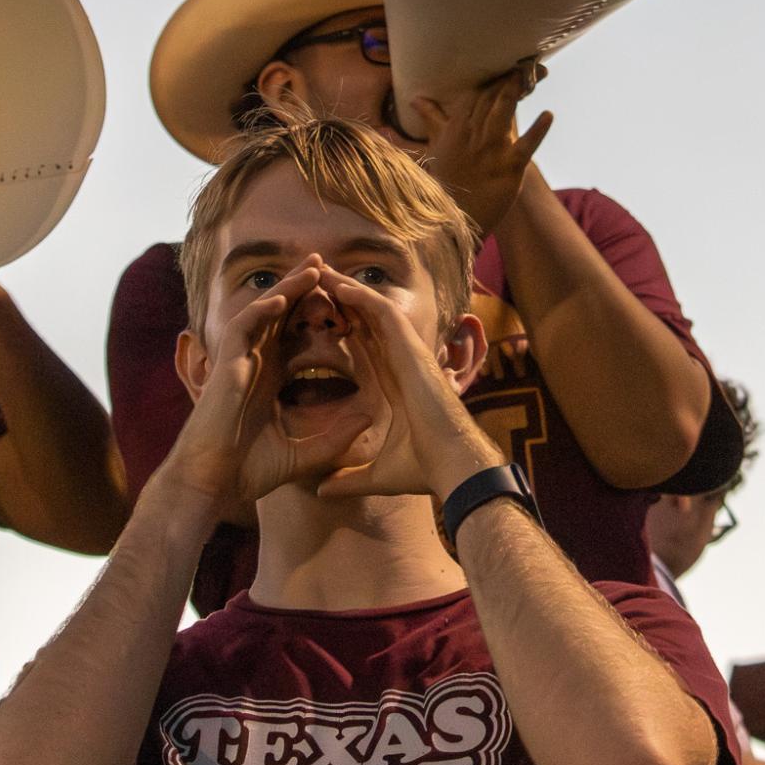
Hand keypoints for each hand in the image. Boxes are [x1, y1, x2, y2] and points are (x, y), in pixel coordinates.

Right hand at [160, 259, 373, 519]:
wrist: (211, 486)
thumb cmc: (247, 472)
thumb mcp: (303, 454)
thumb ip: (335, 437)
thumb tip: (371, 417)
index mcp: (271, 379)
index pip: (297, 336)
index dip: (318, 318)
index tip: (347, 304)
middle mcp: (255, 364)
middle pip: (282, 316)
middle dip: (303, 290)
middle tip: (328, 266)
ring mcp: (238, 362)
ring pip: (264, 313)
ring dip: (287, 288)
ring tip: (312, 267)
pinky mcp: (224, 367)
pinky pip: (241, 329)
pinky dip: (260, 311)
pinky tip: (282, 298)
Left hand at [313, 265, 498, 501]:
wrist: (452, 467)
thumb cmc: (424, 470)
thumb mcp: (375, 475)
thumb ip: (348, 479)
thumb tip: (322, 491)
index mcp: (390, 385)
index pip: (361, 349)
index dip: (340, 331)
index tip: (312, 321)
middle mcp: (398, 364)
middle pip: (364, 323)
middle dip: (340, 303)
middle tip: (311, 284)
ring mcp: (406, 354)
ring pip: (372, 312)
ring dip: (346, 291)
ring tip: (319, 273)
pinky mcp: (412, 349)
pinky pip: (383, 313)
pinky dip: (362, 297)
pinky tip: (338, 285)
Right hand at [413, 69, 552, 237]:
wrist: (452, 218)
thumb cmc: (445, 181)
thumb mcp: (435, 145)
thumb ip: (432, 118)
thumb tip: (416, 98)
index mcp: (456, 127)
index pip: (476, 94)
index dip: (493, 79)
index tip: (506, 65)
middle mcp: (473, 134)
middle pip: (492, 98)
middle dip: (508, 80)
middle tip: (525, 64)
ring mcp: (492, 150)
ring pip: (504, 112)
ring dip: (516, 92)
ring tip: (530, 75)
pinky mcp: (510, 168)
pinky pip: (527, 145)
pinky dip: (539, 130)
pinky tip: (548, 115)